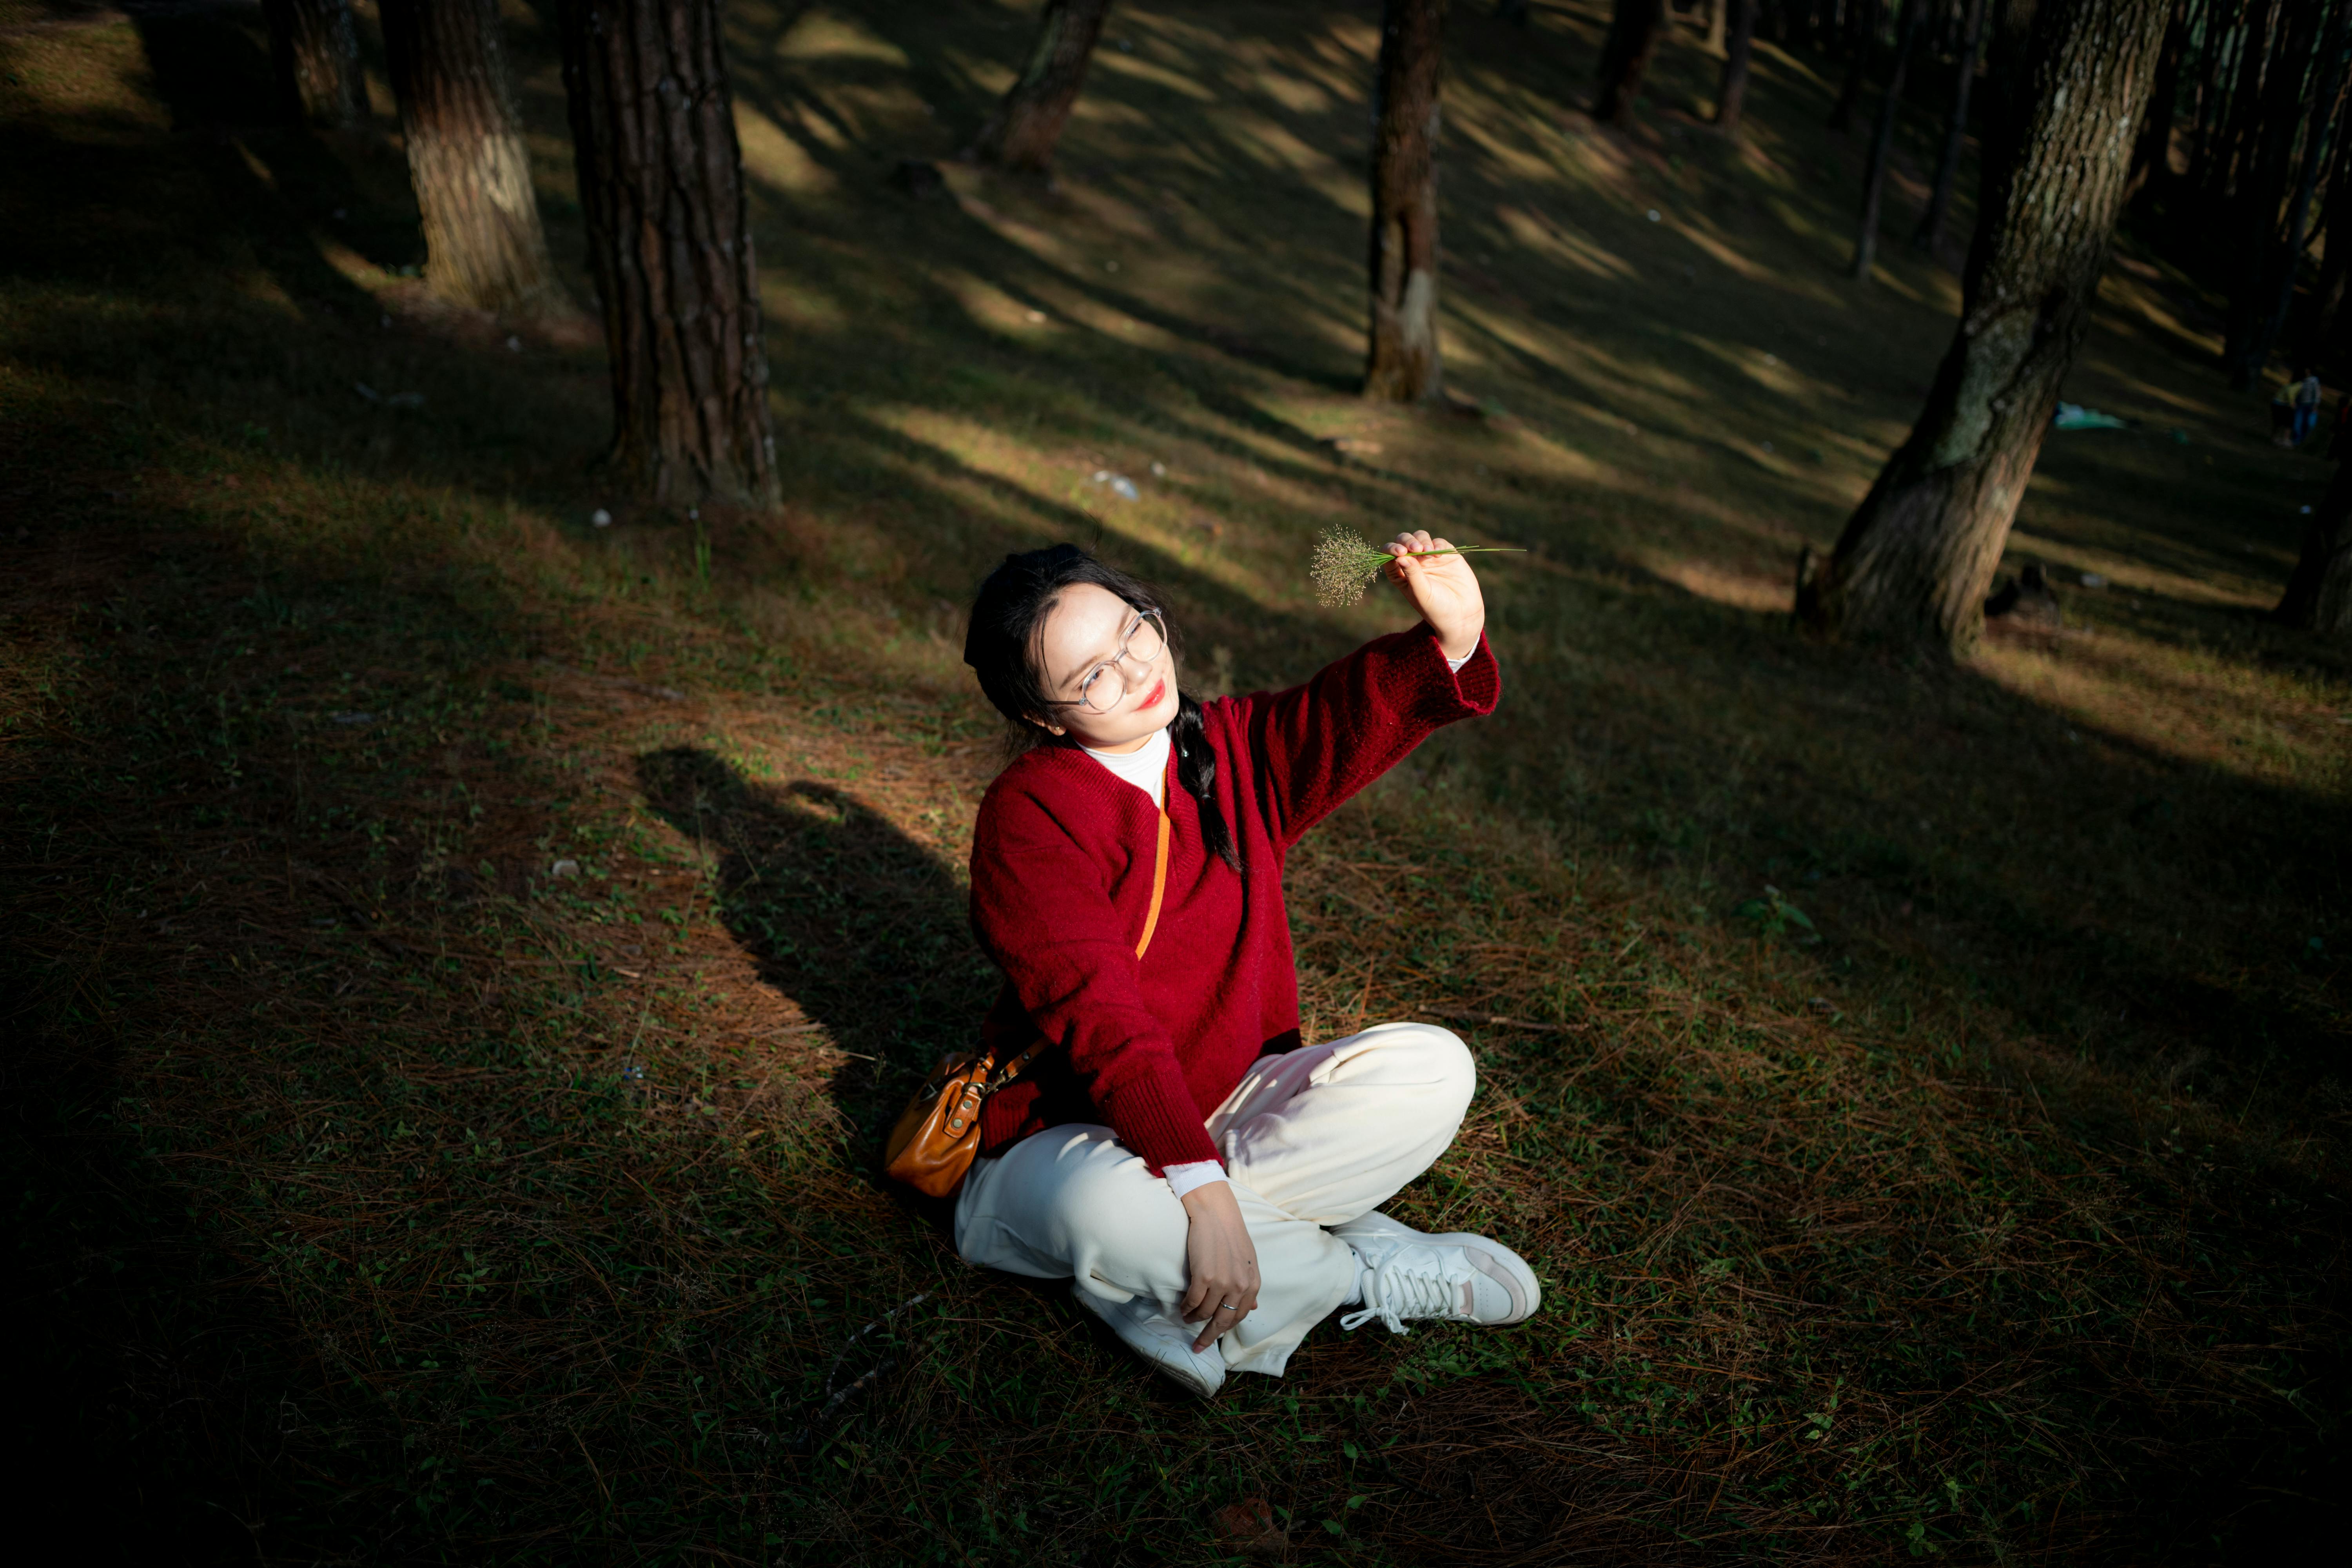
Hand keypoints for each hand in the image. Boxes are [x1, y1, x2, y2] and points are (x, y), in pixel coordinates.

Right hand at [1177, 1181, 1259, 1351]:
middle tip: (1199, 1345)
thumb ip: (1249, 1285)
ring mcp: (1222, 1282)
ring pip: (1205, 1313)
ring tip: (1187, 1319)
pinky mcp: (1204, 1276)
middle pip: (1223, 1322)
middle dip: (1209, 1336)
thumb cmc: (1231, 1234)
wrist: (1216, 1213)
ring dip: (1194, 1319)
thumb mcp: (1248, 1262)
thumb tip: (1253, 1307)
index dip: (1224, 1330)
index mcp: (1253, 1284)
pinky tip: (1182, 1308)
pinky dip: (1186, 1308)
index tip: (1214, 1338)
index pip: (1239, 1317)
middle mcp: (1240, 1287)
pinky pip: (1193, 1302)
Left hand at [1383, 529, 1485, 661]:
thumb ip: (1411, 573)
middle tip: (1415, 548)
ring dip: (1421, 540)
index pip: (1389, 556)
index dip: (1392, 550)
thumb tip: (1399, 556)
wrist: (1462, 614)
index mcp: (1400, 575)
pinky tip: (1439, 553)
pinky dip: (1438, 544)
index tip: (1400, 552)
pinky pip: (1439, 543)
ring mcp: (1430, 558)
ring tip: (1427, 550)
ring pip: (1420, 537)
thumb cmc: (1436, 608)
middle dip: (1407, 541)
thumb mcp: (1421, 592)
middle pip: (1403, 542)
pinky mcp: (1446, 555)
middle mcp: (1413, 564)